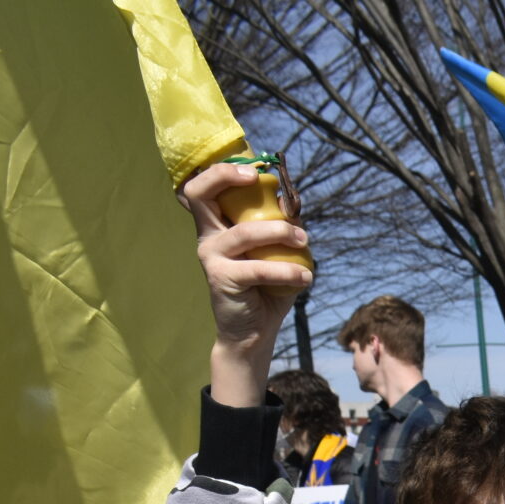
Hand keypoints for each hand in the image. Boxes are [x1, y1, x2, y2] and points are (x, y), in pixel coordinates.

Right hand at [177, 162, 311, 378]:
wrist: (253, 331)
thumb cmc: (266, 288)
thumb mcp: (276, 253)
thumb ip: (281, 227)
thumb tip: (292, 200)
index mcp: (216, 224)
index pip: (203, 186)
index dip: (222, 170)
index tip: (255, 170)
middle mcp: (207, 236)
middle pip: (198, 194)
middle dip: (226, 177)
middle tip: (262, 181)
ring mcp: (210, 257)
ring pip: (244, 232)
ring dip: (281, 232)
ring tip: (305, 241)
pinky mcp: (221, 279)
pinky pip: (258, 268)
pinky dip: (287, 271)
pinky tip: (306, 277)